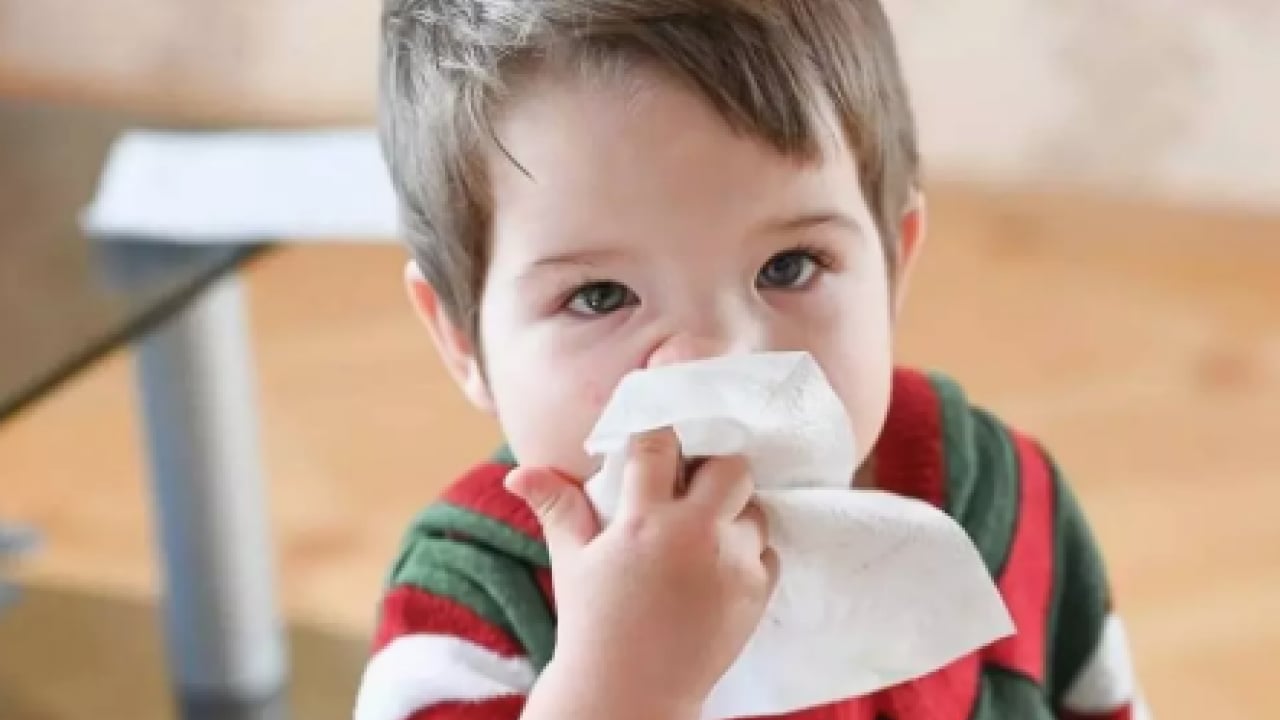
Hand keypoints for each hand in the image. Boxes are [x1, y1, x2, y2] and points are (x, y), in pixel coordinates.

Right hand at [506, 428, 778, 718]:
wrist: (629, 694)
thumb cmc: (593, 624)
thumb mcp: (572, 562)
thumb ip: (557, 507)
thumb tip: (518, 472)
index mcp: (644, 520)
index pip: (660, 445)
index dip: (658, 436)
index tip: (656, 442)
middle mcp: (695, 535)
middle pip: (732, 467)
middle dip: (714, 469)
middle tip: (692, 487)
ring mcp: (732, 565)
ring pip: (755, 510)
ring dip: (733, 513)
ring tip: (704, 532)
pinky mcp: (756, 594)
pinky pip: (768, 552)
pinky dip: (749, 553)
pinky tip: (717, 566)